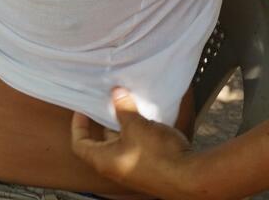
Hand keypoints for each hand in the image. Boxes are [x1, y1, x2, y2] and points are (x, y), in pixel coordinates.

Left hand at [70, 88, 197, 199]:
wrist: (189, 176)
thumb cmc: (157, 155)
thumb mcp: (136, 126)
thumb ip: (123, 108)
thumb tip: (115, 92)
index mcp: (104, 160)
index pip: (80, 144)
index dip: (78, 125)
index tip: (83, 109)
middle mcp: (115, 167)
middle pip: (101, 142)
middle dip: (104, 120)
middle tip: (107, 101)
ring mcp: (132, 169)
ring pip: (121, 143)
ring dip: (123, 125)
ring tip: (127, 104)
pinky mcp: (148, 167)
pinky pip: (136, 147)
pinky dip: (136, 132)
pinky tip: (144, 117)